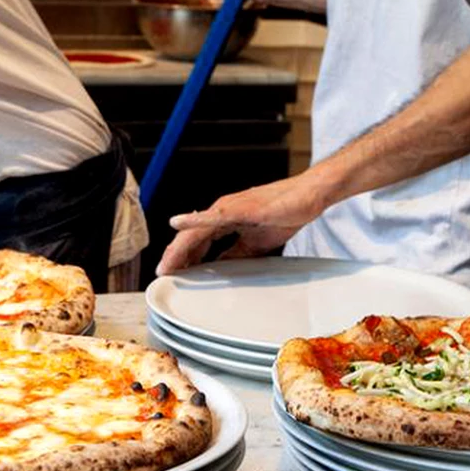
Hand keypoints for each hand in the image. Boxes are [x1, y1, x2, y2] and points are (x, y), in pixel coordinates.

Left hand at [156, 174, 329, 274]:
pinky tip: (179, 223)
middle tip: (163, 274)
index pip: (197, 242)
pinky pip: (212, 216)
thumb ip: (236, 253)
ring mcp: (229, 207)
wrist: (307, 196)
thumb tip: (221, 267)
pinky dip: (193, 220)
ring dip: (179, 246)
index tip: (172, 274)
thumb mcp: (255, 243)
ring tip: (166, 263)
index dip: (182, 258)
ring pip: (196, 229)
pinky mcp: (239, 207)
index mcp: (224, 219)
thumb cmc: (285, 213)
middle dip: (174, 256)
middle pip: (190, 236)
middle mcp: (221, 211)